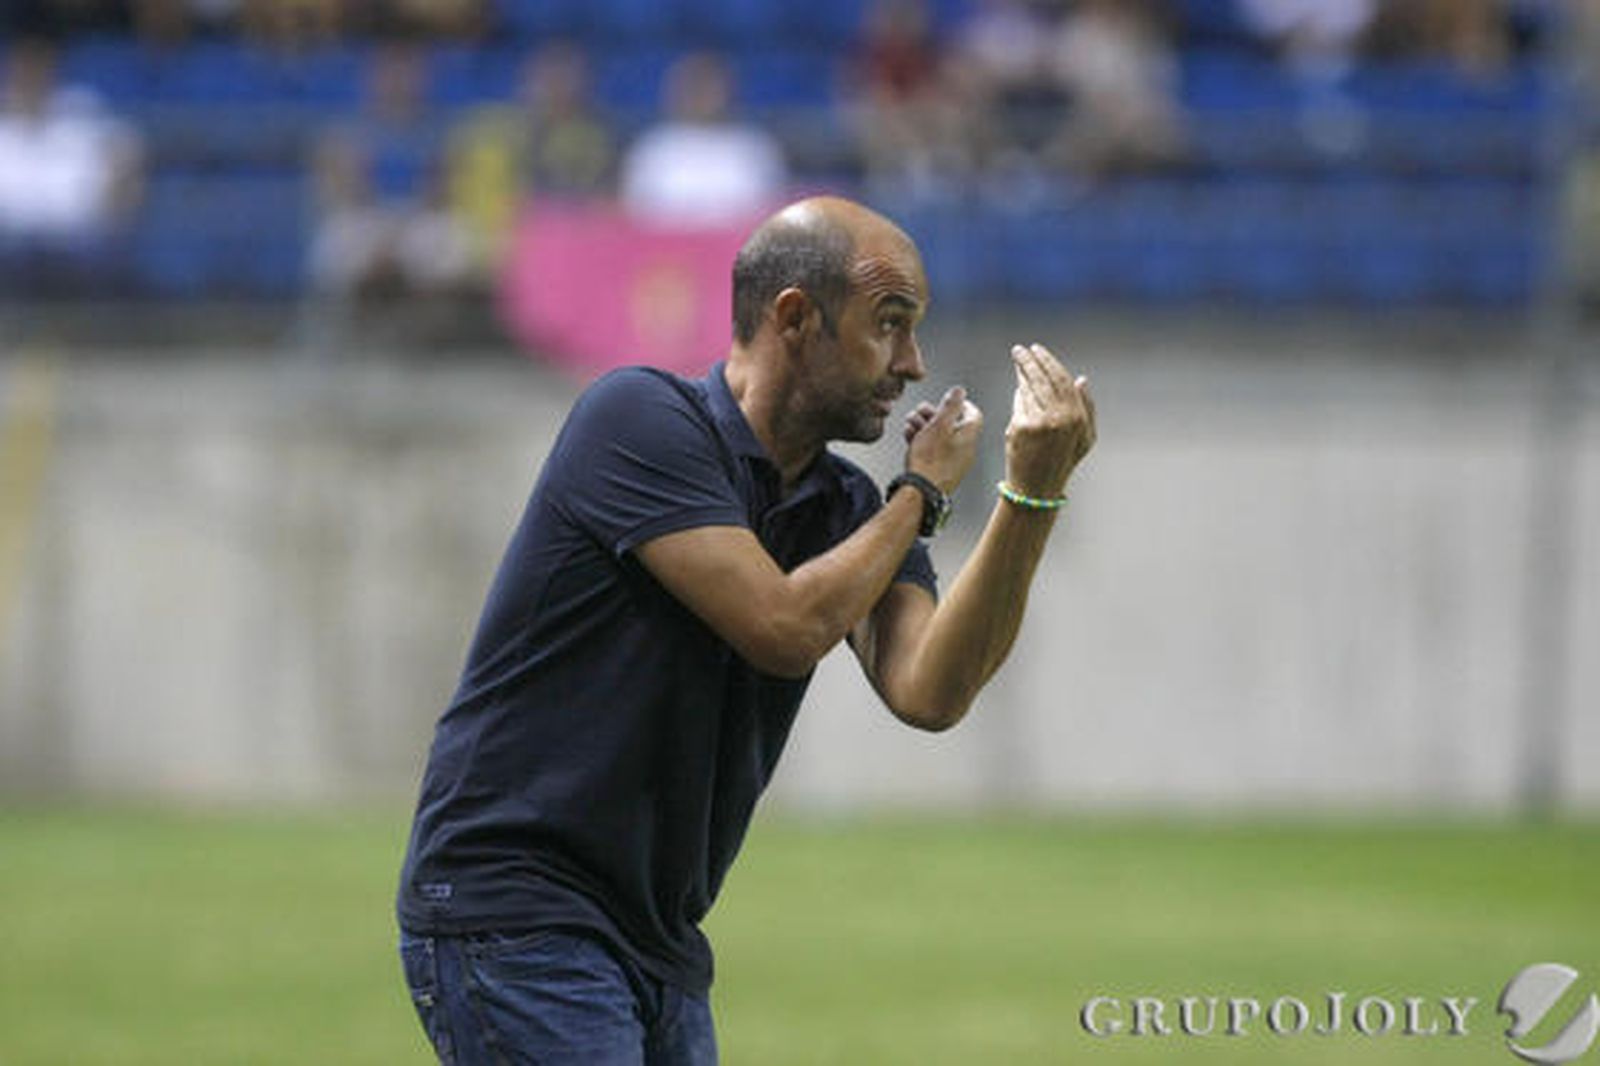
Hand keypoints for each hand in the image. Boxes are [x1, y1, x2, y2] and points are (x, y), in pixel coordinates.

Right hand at [903, 385, 982, 494]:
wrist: (920, 492)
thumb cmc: (930, 460)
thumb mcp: (939, 425)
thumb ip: (950, 406)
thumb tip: (960, 391)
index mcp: (969, 436)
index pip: (973, 413)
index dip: (959, 403)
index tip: (945, 400)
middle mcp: (965, 449)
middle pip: (953, 424)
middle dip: (934, 414)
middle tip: (920, 411)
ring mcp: (953, 461)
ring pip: (941, 437)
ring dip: (925, 426)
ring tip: (910, 423)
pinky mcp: (941, 470)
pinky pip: (935, 451)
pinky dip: (923, 441)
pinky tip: (910, 437)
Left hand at [1005, 343, 1095, 497]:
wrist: (1037, 488)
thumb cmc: (1062, 461)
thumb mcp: (1086, 437)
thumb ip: (1087, 407)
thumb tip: (1081, 379)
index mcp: (1077, 416)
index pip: (1061, 379)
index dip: (1048, 361)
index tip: (1037, 350)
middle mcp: (1060, 417)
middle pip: (1043, 379)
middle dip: (1031, 360)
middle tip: (1020, 350)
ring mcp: (1040, 422)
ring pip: (1029, 388)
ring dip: (1022, 370)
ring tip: (1017, 358)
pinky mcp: (1021, 428)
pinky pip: (1019, 403)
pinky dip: (1018, 392)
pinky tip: (1018, 383)